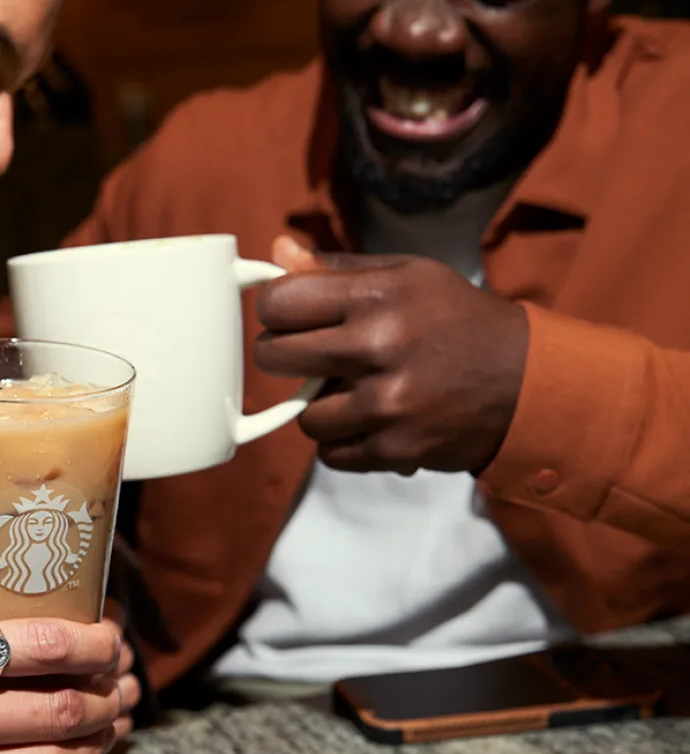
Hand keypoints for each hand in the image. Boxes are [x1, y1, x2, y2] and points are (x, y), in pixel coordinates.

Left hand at [254, 237, 527, 474]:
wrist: (527, 381)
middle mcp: (379, 347)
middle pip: (275, 358)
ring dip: (320, 406)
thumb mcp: (405, 276)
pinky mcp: (396, 449)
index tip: (289, 316)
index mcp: (378, 296)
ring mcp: (387, 404)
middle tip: (311, 355)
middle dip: (285, 356)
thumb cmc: (455, 319)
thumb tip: (275, 252)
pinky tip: (371, 420)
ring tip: (352, 391)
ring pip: (304, 415)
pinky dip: (344, 441)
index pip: (278, 302)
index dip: (276, 310)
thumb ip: (335, 268)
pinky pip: (331, 453)